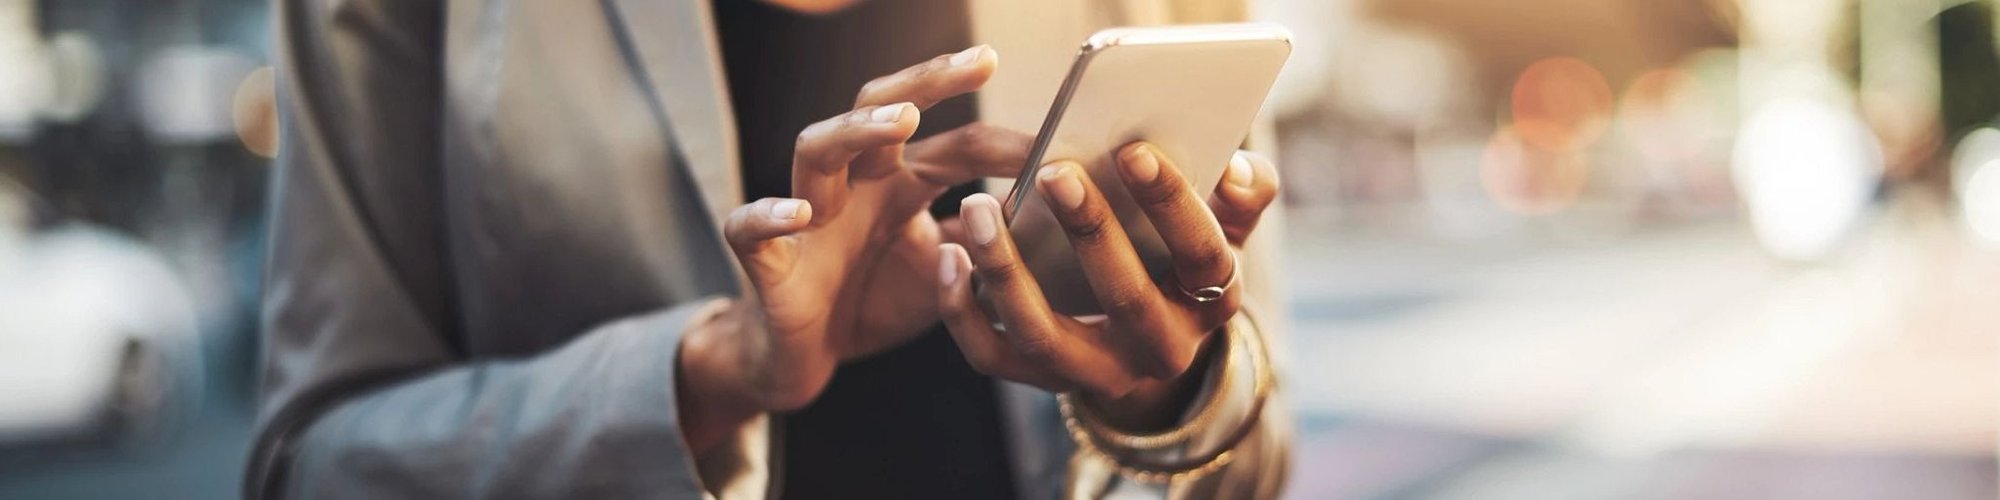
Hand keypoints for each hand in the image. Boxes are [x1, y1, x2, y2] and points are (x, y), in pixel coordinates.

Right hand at [678, 46, 1031, 450]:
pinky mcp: (767, 262)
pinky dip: (770, 215)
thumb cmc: (871, 301)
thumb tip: (1051, 216)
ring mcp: (807, 217)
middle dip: (928, 81)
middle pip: (880, 108)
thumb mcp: (946, 273)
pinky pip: (750, 228)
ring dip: (858, 130)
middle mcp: (853, 185)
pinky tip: (799, 212)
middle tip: (981, 61)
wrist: (802, 358)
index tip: (1060, 139)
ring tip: (904, 120)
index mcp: (898, 183)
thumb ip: (986, 241)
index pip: (956, 145)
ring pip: (816, 148)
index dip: (1006, 142)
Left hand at [937, 143, 1279, 430]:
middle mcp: (1158, 350)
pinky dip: (962, 310)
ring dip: (1006, 270)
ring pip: (1044, 335)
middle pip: (1125, 297)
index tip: (1134, 151)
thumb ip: (1242, 195)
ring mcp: (1096, 372)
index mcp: (1210, 302)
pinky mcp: (1041, 380)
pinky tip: (949, 254)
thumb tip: (1241, 168)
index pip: (1202, 255)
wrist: (1147, 337)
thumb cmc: (1178, 257)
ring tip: (978, 207)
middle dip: (1090, 231)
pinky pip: (992, 356)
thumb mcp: (1223, 229)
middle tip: (1054, 170)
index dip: (1173, 204)